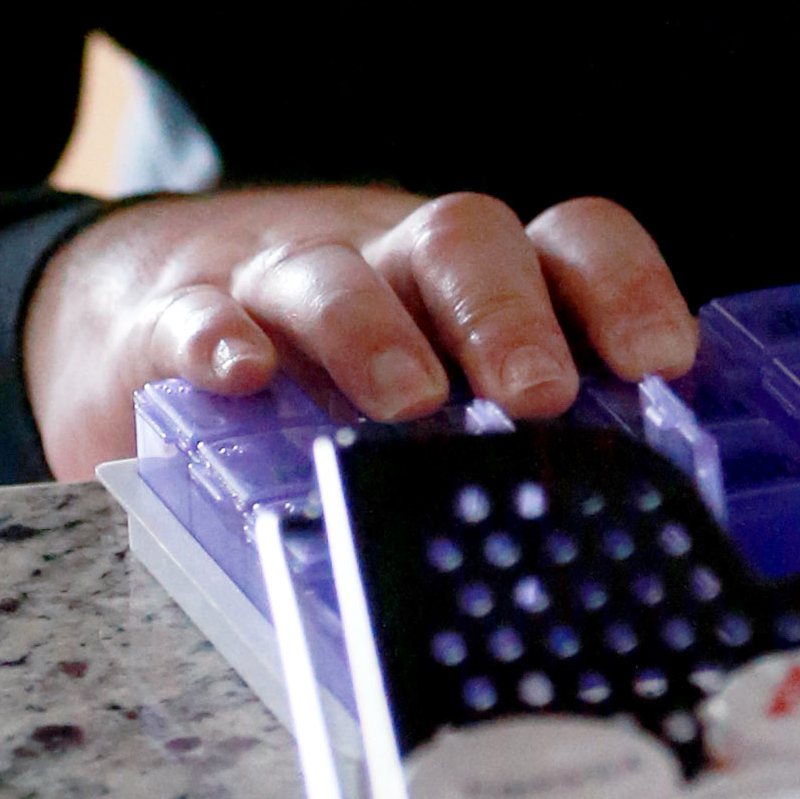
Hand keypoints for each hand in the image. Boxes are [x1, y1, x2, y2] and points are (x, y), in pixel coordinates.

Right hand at [24, 182, 696, 479]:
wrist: (141, 319)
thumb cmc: (331, 386)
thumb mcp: (434, 407)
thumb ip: (513, 457)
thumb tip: (628, 559)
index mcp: (475, 285)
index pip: (569, 244)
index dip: (623, 286)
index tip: (658, 360)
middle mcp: (388, 264)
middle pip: (460, 239)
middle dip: (506, 314)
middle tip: (536, 394)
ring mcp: (278, 283)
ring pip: (332, 271)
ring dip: (375, 330)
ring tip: (408, 401)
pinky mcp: (169, 322)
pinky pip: (194, 312)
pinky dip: (218, 337)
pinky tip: (243, 376)